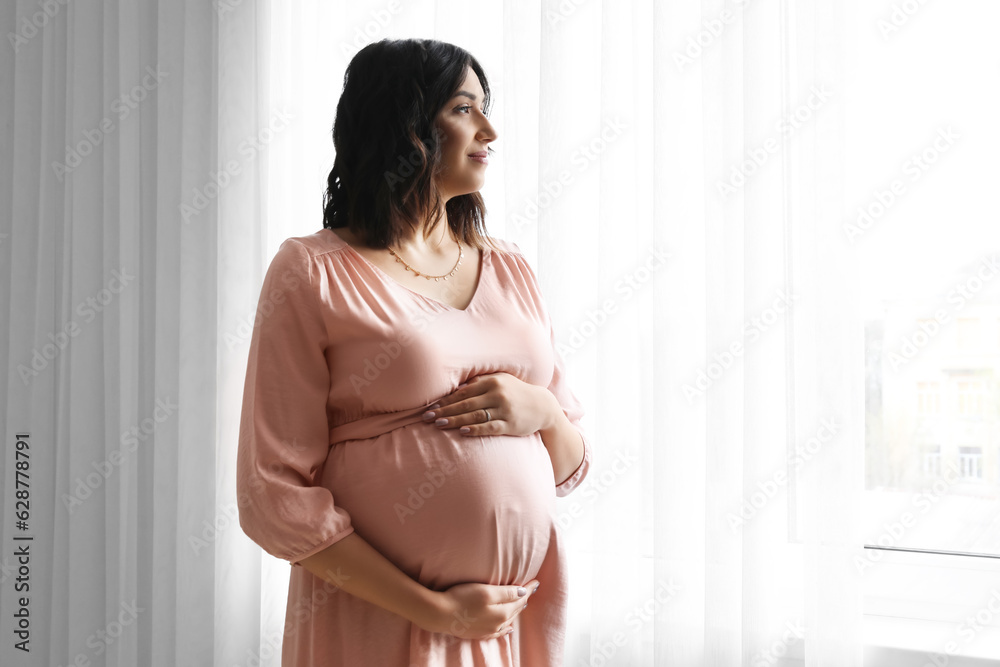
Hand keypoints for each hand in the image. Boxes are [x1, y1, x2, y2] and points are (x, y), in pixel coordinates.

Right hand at [414, 579, 539, 639]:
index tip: (536, 581)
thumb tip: (524, 593)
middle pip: (516, 610)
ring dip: (516, 611)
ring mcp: (488, 629)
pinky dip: (505, 628)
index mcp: (502, 612)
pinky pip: (498, 631)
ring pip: (508, 620)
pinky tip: (508, 628)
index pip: (520, 599)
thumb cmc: (462, 598)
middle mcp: (498, 623)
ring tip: (522, 603)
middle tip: (531, 589)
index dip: (528, 589)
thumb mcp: (486, 591)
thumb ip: (507, 593)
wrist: (440, 614)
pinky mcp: (478, 633)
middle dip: (524, 598)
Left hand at [422, 373, 559, 436]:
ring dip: (455, 420)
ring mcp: (504, 410)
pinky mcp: (511, 424)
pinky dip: (475, 429)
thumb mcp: (500, 381)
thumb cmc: (516, 392)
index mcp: (492, 382)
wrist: (542, 406)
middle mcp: (497, 394)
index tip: (429, 407)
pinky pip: (490, 427)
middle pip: (465, 404)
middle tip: (427, 417)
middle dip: (444, 411)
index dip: (445, 400)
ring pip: (475, 416)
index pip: (463, 392)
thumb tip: (455, 388)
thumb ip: (479, 383)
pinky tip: (463, 432)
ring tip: (439, 424)